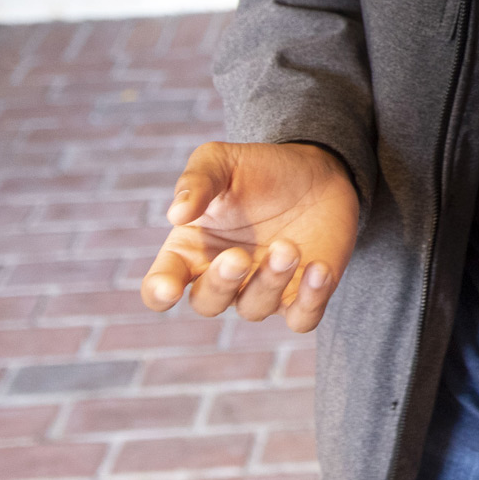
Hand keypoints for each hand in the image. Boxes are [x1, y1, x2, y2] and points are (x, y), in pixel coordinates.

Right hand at [140, 141, 359, 333]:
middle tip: (238, 257)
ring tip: (287, 247)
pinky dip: (310, 301)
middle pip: (207, 303)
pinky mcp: (303, 295)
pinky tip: (318, 268)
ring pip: (255, 309)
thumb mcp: (221, 161)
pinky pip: (302, 318)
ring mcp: (262, 290)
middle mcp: (222, 278)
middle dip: (221, 284)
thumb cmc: (258, 168)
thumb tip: (176, 214)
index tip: (169, 289)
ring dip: (270, 281)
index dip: (159, 293)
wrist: (317, 171)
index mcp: (190, 251)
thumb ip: (196, 181)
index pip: (161, 285)